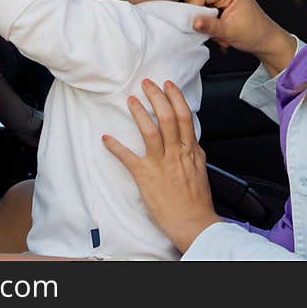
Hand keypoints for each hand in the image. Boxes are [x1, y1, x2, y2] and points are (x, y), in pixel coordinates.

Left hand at [102, 79, 220, 253]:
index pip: (185, 117)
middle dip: (157, 97)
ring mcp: (161, 164)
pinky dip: (116, 147)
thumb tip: (189, 139)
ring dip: (139, 113)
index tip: (168, 85)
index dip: (175, 98)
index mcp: (191, 151)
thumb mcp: (200, 170)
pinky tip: (106, 138)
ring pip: (151, 131)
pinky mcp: (146, 177)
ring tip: (131, 100)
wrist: (194, 224)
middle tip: (147, 83)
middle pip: (168, 117)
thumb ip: (193, 153)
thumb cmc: (197, 201)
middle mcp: (177, 153)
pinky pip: (128, 158)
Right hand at [184, 0, 295, 75]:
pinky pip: (204, 7)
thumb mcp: (229, 32)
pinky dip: (207, 20)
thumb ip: (210, 26)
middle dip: (198, 15)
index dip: (193, 9)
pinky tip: (217, 28)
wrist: (265, 39)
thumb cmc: (254, 33)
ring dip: (203, 19)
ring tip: (216, 30)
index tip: (195, 24)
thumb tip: (193, 22)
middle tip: (207, 29)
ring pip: (198, 3)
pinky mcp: (220, 0)